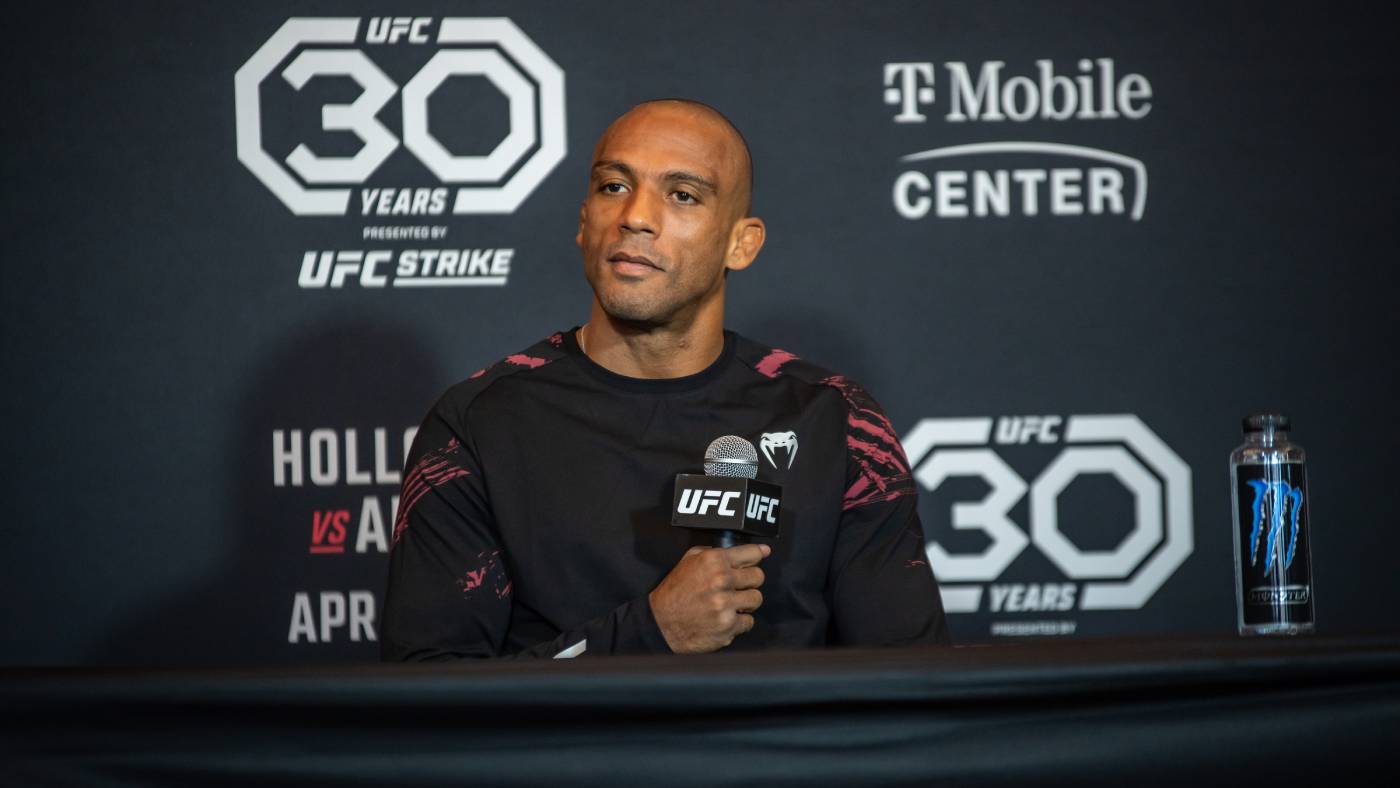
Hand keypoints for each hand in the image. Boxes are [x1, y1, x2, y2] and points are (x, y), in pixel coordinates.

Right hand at [648, 543, 770, 653]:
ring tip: (732, 604)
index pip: (752, 553)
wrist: (660, 623)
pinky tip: (725, 619)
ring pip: (757, 599)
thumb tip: (751, 550)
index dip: (756, 555)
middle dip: (750, 581)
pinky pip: (749, 621)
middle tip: (737, 587)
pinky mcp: (728, 626)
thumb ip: (714, 552)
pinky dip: (739, 622)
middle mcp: (721, 580)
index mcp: (714, 561)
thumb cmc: (675, 591)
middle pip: (758, 576)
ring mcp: (726, 604)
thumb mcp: (689, 560)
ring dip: (746, 602)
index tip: (761, 556)